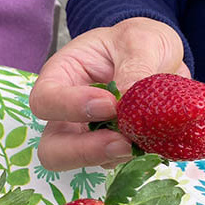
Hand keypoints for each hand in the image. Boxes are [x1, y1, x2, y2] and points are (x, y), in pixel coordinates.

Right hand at [29, 17, 189, 170]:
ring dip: (117, 155)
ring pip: (86, 163)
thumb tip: (130, 103)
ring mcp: (88, 136)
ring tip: (148, 137)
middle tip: (122, 143)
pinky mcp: (112, 149)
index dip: (71, 107)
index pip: (45, 100)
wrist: (159, 56)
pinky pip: (117, 162)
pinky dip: (136, 157)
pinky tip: (155, 138)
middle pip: (52, 149)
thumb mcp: (140, 40)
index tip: (110, 104)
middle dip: (85, 152)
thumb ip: (136, 67)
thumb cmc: (137, 42)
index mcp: (62, 76)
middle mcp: (68, 113)